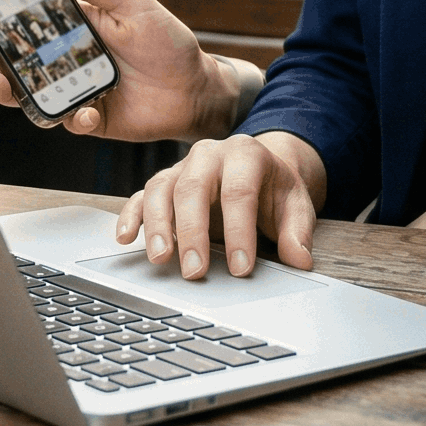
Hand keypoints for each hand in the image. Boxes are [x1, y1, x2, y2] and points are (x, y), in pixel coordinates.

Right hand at [0, 0, 248, 140]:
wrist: (196, 91)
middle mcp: (68, 58)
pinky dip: (73, 118)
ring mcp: (76, 90)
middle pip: (19, 56)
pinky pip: (69, 121)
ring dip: (13, 90)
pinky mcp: (91, 119)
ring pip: (32, 92)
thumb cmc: (167, 42)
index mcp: (75, 26)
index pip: (29, 17)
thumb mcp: (133, 4)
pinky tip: (86, 112)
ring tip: (3, 84)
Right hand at [120, 131, 325, 278]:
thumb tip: (299, 259)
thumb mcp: (296, 205)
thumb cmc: (276, 189)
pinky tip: (125, 237)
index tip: (242, 268)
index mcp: (246, 154)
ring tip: (160, 259)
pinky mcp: (165, 182)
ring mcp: (183, 166)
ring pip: (162, 188)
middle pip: (194, 188)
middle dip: (193, 232)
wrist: (261, 168)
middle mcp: (209, 154)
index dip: (240, 231)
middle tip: (195, 271)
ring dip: (157, 225)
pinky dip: (132, 214)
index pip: (240, 192)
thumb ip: (297, 231)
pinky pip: (142, 194)